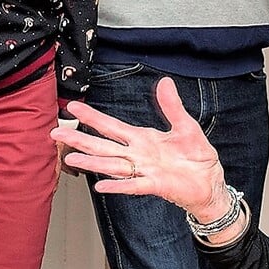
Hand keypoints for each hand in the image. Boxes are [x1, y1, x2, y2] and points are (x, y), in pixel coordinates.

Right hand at [52, 77, 225, 219]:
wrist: (212, 184)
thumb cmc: (197, 158)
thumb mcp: (186, 126)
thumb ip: (172, 106)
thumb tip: (164, 83)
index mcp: (143, 139)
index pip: (112, 126)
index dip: (92, 117)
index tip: (73, 108)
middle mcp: (138, 155)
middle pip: (103, 146)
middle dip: (80, 139)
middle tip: (57, 133)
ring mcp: (144, 171)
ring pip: (112, 165)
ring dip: (91, 162)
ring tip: (70, 158)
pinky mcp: (156, 185)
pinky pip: (133, 185)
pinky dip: (118, 185)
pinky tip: (101, 185)